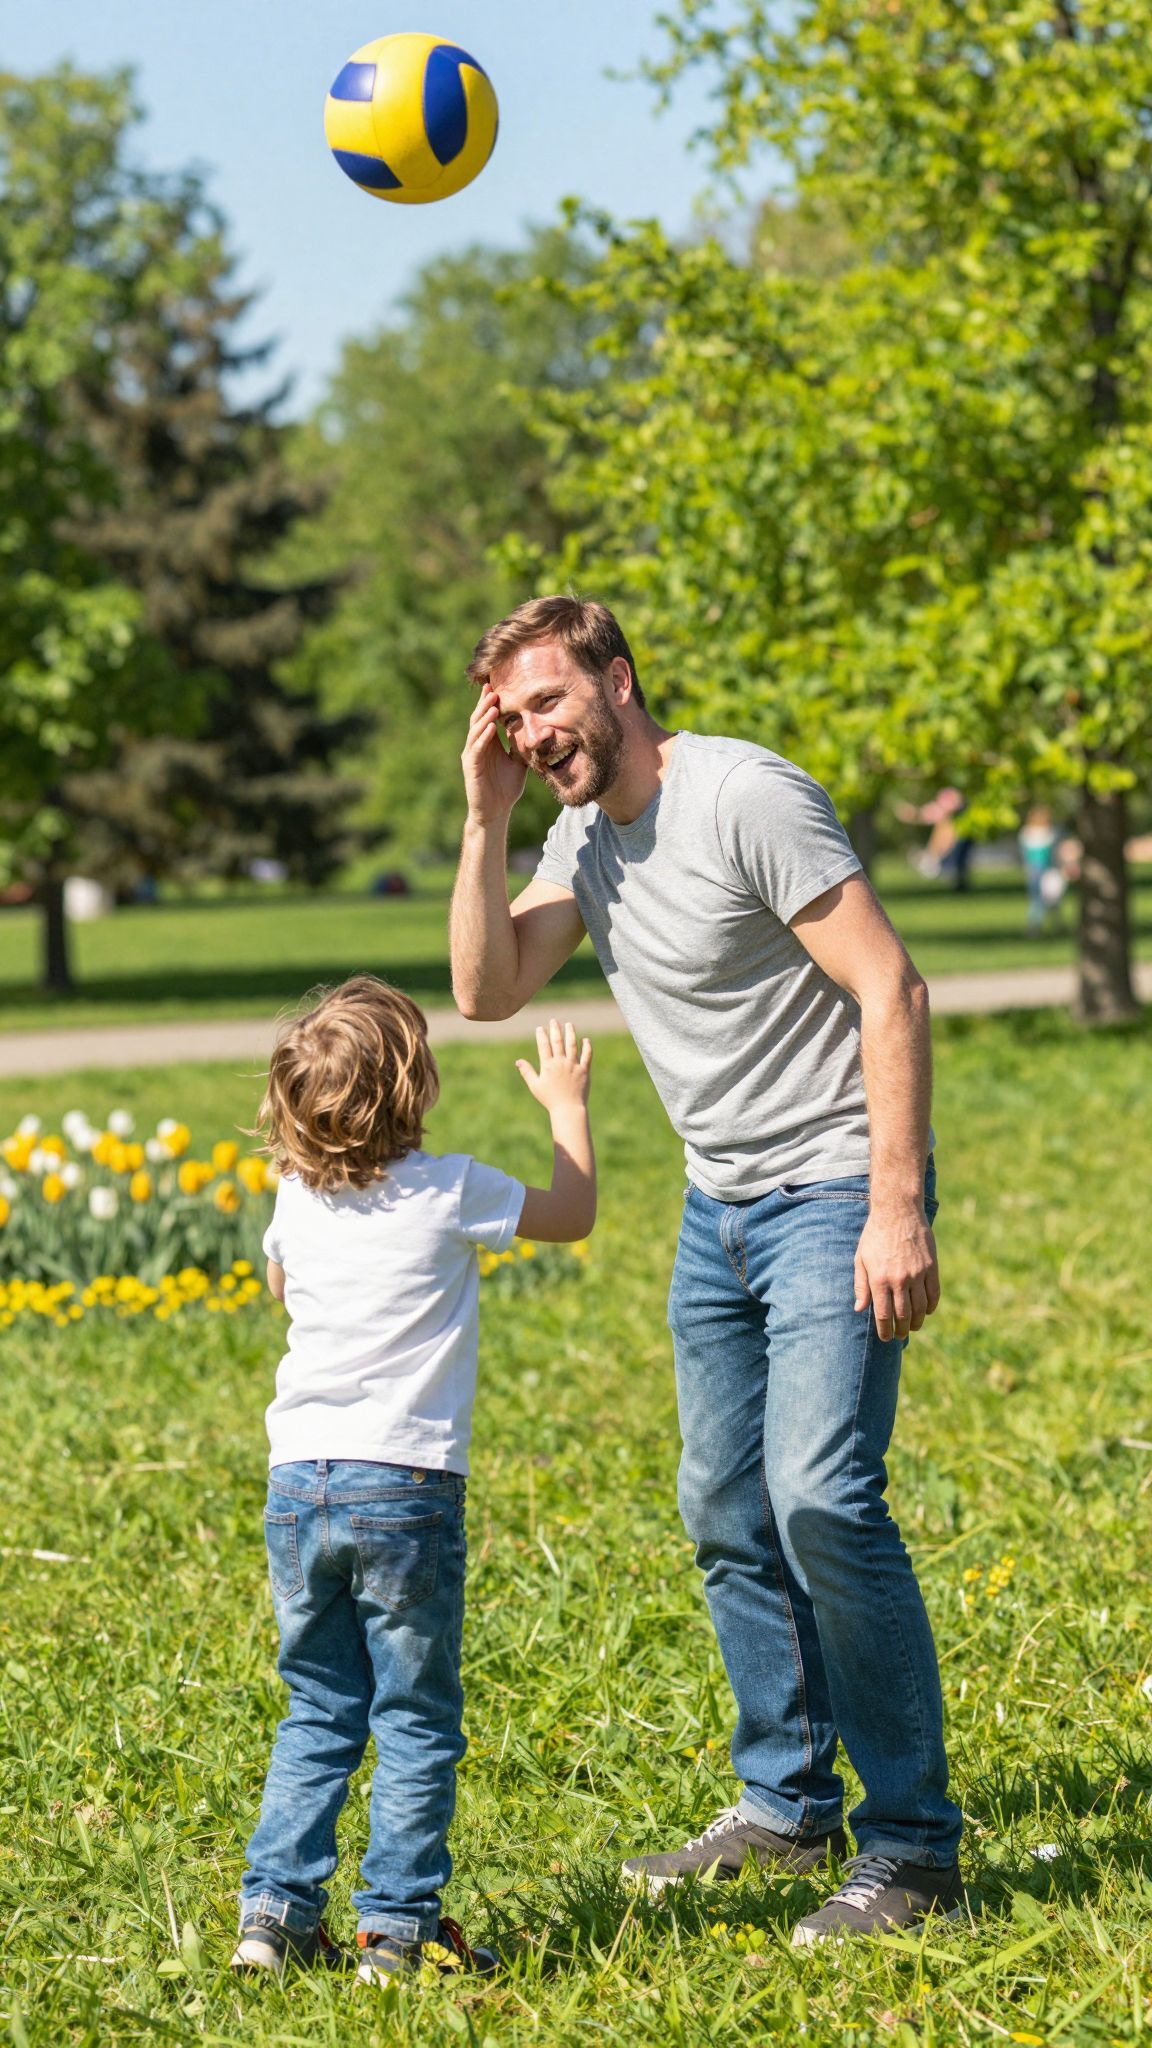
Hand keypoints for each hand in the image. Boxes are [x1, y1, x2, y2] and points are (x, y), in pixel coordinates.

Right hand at [462, 682, 526, 824]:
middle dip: (485, 703)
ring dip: (484, 715)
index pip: (489, 718)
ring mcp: (472, 755)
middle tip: (492, 687)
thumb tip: (541, 731)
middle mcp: (478, 745)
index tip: (499, 686)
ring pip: (476, 730)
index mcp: (489, 743)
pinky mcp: (471, 766)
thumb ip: (524, 746)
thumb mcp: (520, 762)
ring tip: (492, 702)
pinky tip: (490, 727)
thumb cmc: (506, 788)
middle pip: (479, 719)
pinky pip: (476, 748)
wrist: (496, 811)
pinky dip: (483, 736)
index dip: (492, 703)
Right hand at [516, 1019, 591, 1115]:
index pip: (544, 1046)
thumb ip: (527, 1072)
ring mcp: (573, 1065)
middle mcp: (561, 1063)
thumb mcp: (535, 1086)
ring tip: (569, 1024)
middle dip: (555, 1029)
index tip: (540, 1028)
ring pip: (572, 1045)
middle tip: (554, 1020)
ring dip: (570, 1033)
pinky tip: (586, 1040)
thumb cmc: (550, 1099)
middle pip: (558, 1041)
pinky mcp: (584, 1070)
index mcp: (548, 1066)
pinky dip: (587, 1046)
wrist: (568, 1109)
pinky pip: (587, 1055)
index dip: (541, 1035)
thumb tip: (518, 1061)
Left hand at [854, 1205, 939, 1340]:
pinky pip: (934, 1294)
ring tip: (912, 1327)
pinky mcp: (931, 1267)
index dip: (885, 1330)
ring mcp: (917, 1274)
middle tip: (899, 1336)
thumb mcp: (860, 1259)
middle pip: (903, 1315)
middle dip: (901, 1330)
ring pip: (920, 1308)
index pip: (883, 1315)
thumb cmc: (874, 1235)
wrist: (898, 1211)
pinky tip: (926, 1312)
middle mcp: (899, 1279)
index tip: (886, 1338)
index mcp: (879, 1279)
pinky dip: (931, 1307)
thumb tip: (859, 1309)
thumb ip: (860, 1286)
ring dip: (916, 1322)